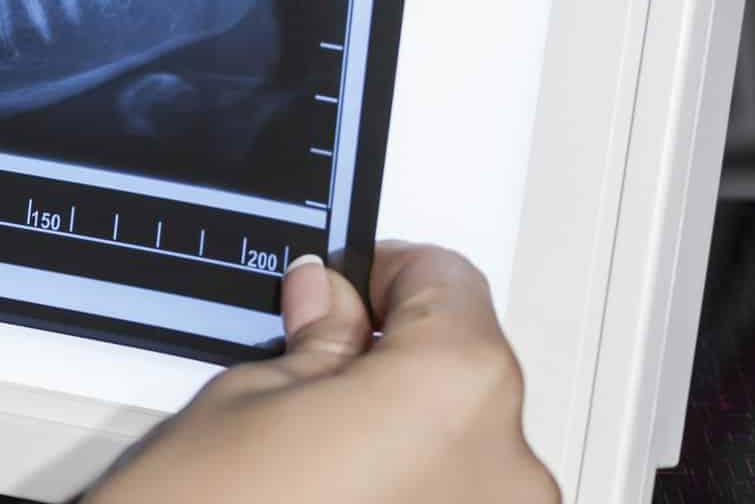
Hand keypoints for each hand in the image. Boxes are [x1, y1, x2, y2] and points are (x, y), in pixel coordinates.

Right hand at [89, 244, 559, 503]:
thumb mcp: (247, 399)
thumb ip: (317, 343)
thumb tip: (333, 304)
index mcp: (454, 389)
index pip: (449, 284)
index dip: (386, 274)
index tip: (348, 286)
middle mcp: (506, 468)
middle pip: (467, 372)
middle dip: (396, 363)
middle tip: (316, 371)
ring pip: (465, 451)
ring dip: (408, 440)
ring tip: (320, 459)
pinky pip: (457, 503)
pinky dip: (412, 493)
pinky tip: (344, 499)